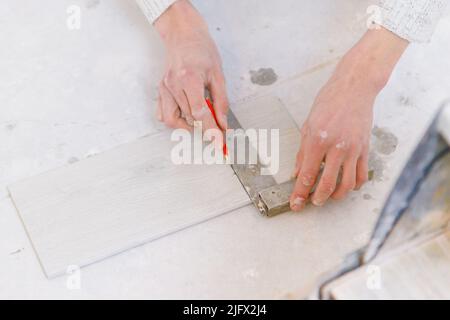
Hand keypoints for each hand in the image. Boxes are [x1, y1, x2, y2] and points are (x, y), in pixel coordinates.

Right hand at [154, 0, 227, 137]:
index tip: (219, 142)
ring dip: (188, 125)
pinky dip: (175, 119)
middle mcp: (174, 85)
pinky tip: (186, 114)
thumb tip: (223, 123)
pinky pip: (163, 114)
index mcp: (190, 79)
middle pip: (188, 119)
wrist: (183, 34)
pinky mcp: (160, 90)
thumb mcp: (218, 75)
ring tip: (201, 120)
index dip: (210, 130)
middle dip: (204, 128)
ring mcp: (165, 88)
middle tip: (217, 130)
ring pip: (172, 120)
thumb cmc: (201, 50)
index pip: (200, 113)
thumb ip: (221, 102)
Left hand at [290, 28, 407, 210]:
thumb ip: (302, 152)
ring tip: (328, 198)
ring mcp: (353, 150)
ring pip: (347, 185)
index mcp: (317, 141)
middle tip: (311, 203)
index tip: (296, 204)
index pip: (307, 175)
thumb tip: (297, 173)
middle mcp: (336, 148)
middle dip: (317, 199)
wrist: (354, 89)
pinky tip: (346, 187)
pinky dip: (354, 186)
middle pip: (327, 184)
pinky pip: (362, 175)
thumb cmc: (329, 103)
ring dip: (336, 196)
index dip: (300, 193)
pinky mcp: (365, 149)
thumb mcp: (307, 125)